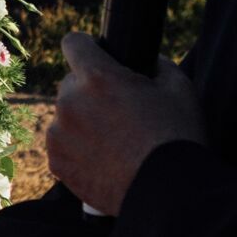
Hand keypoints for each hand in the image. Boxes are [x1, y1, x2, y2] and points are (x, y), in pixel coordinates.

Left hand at [50, 33, 204, 215]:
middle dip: (91, 91)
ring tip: (115, 141)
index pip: (74, 43)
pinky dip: (77, 149)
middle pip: (72, 83)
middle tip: (119, 110)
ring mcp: (59, 133)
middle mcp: (69, 101)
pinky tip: (105, 159)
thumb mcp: (179, 88)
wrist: (169, 193)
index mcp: (97, 77)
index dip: (87, 46)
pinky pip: (62, 145)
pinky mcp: (56, 162)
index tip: (95, 54)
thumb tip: (148, 61)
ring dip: (83, 121)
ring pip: (66, 116)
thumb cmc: (178, 136)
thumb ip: (157, 65)